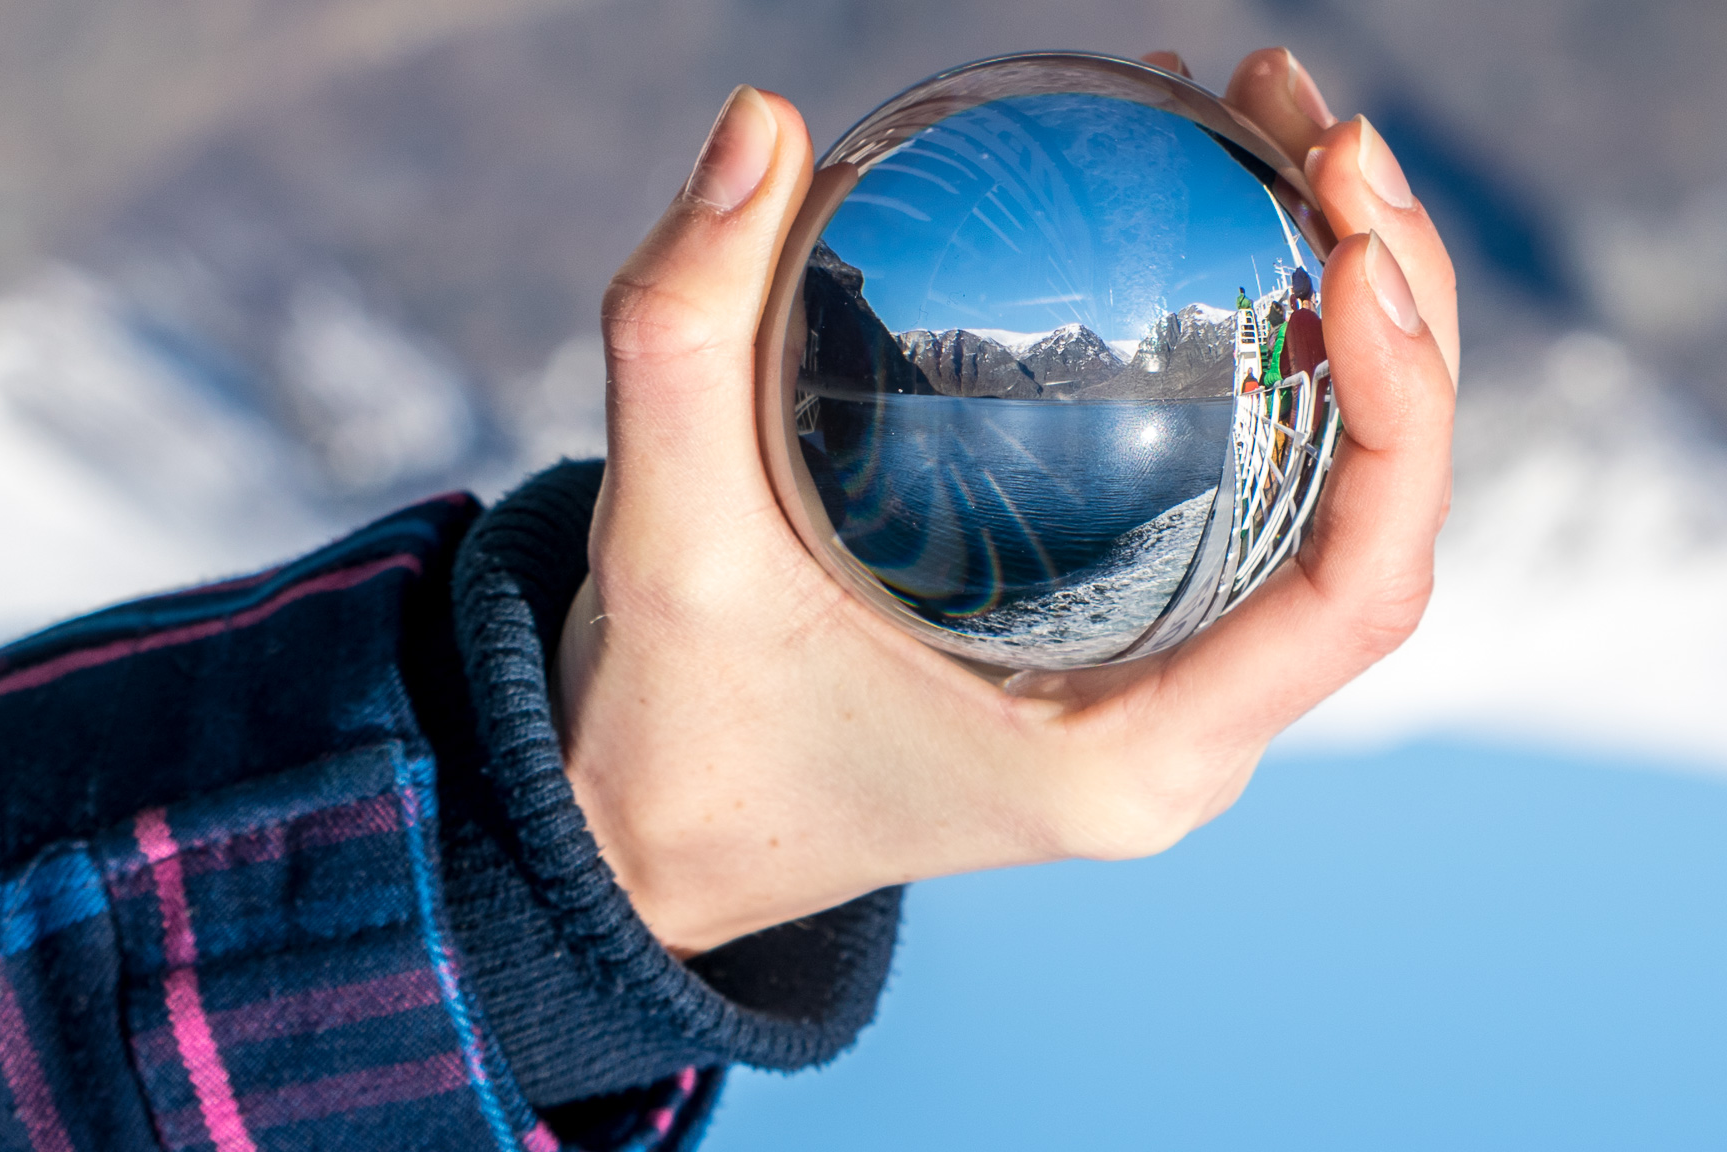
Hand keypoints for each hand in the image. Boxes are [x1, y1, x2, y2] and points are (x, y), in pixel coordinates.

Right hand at [556, 50, 1457, 956]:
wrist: (658, 829)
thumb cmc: (673, 728)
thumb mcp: (663, 536)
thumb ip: (680, 333)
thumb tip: (764, 121)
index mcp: (1125, 758)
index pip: (1355, 592)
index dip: (1408, 410)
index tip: (1352, 241)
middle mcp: (1177, 734)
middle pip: (1374, 524)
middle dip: (1401, 316)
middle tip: (1320, 132)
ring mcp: (1160, 692)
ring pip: (1325, 503)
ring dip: (1344, 319)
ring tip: (1275, 135)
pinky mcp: (1120, 643)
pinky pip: (1244, 496)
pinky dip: (1252, 357)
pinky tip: (1185, 220)